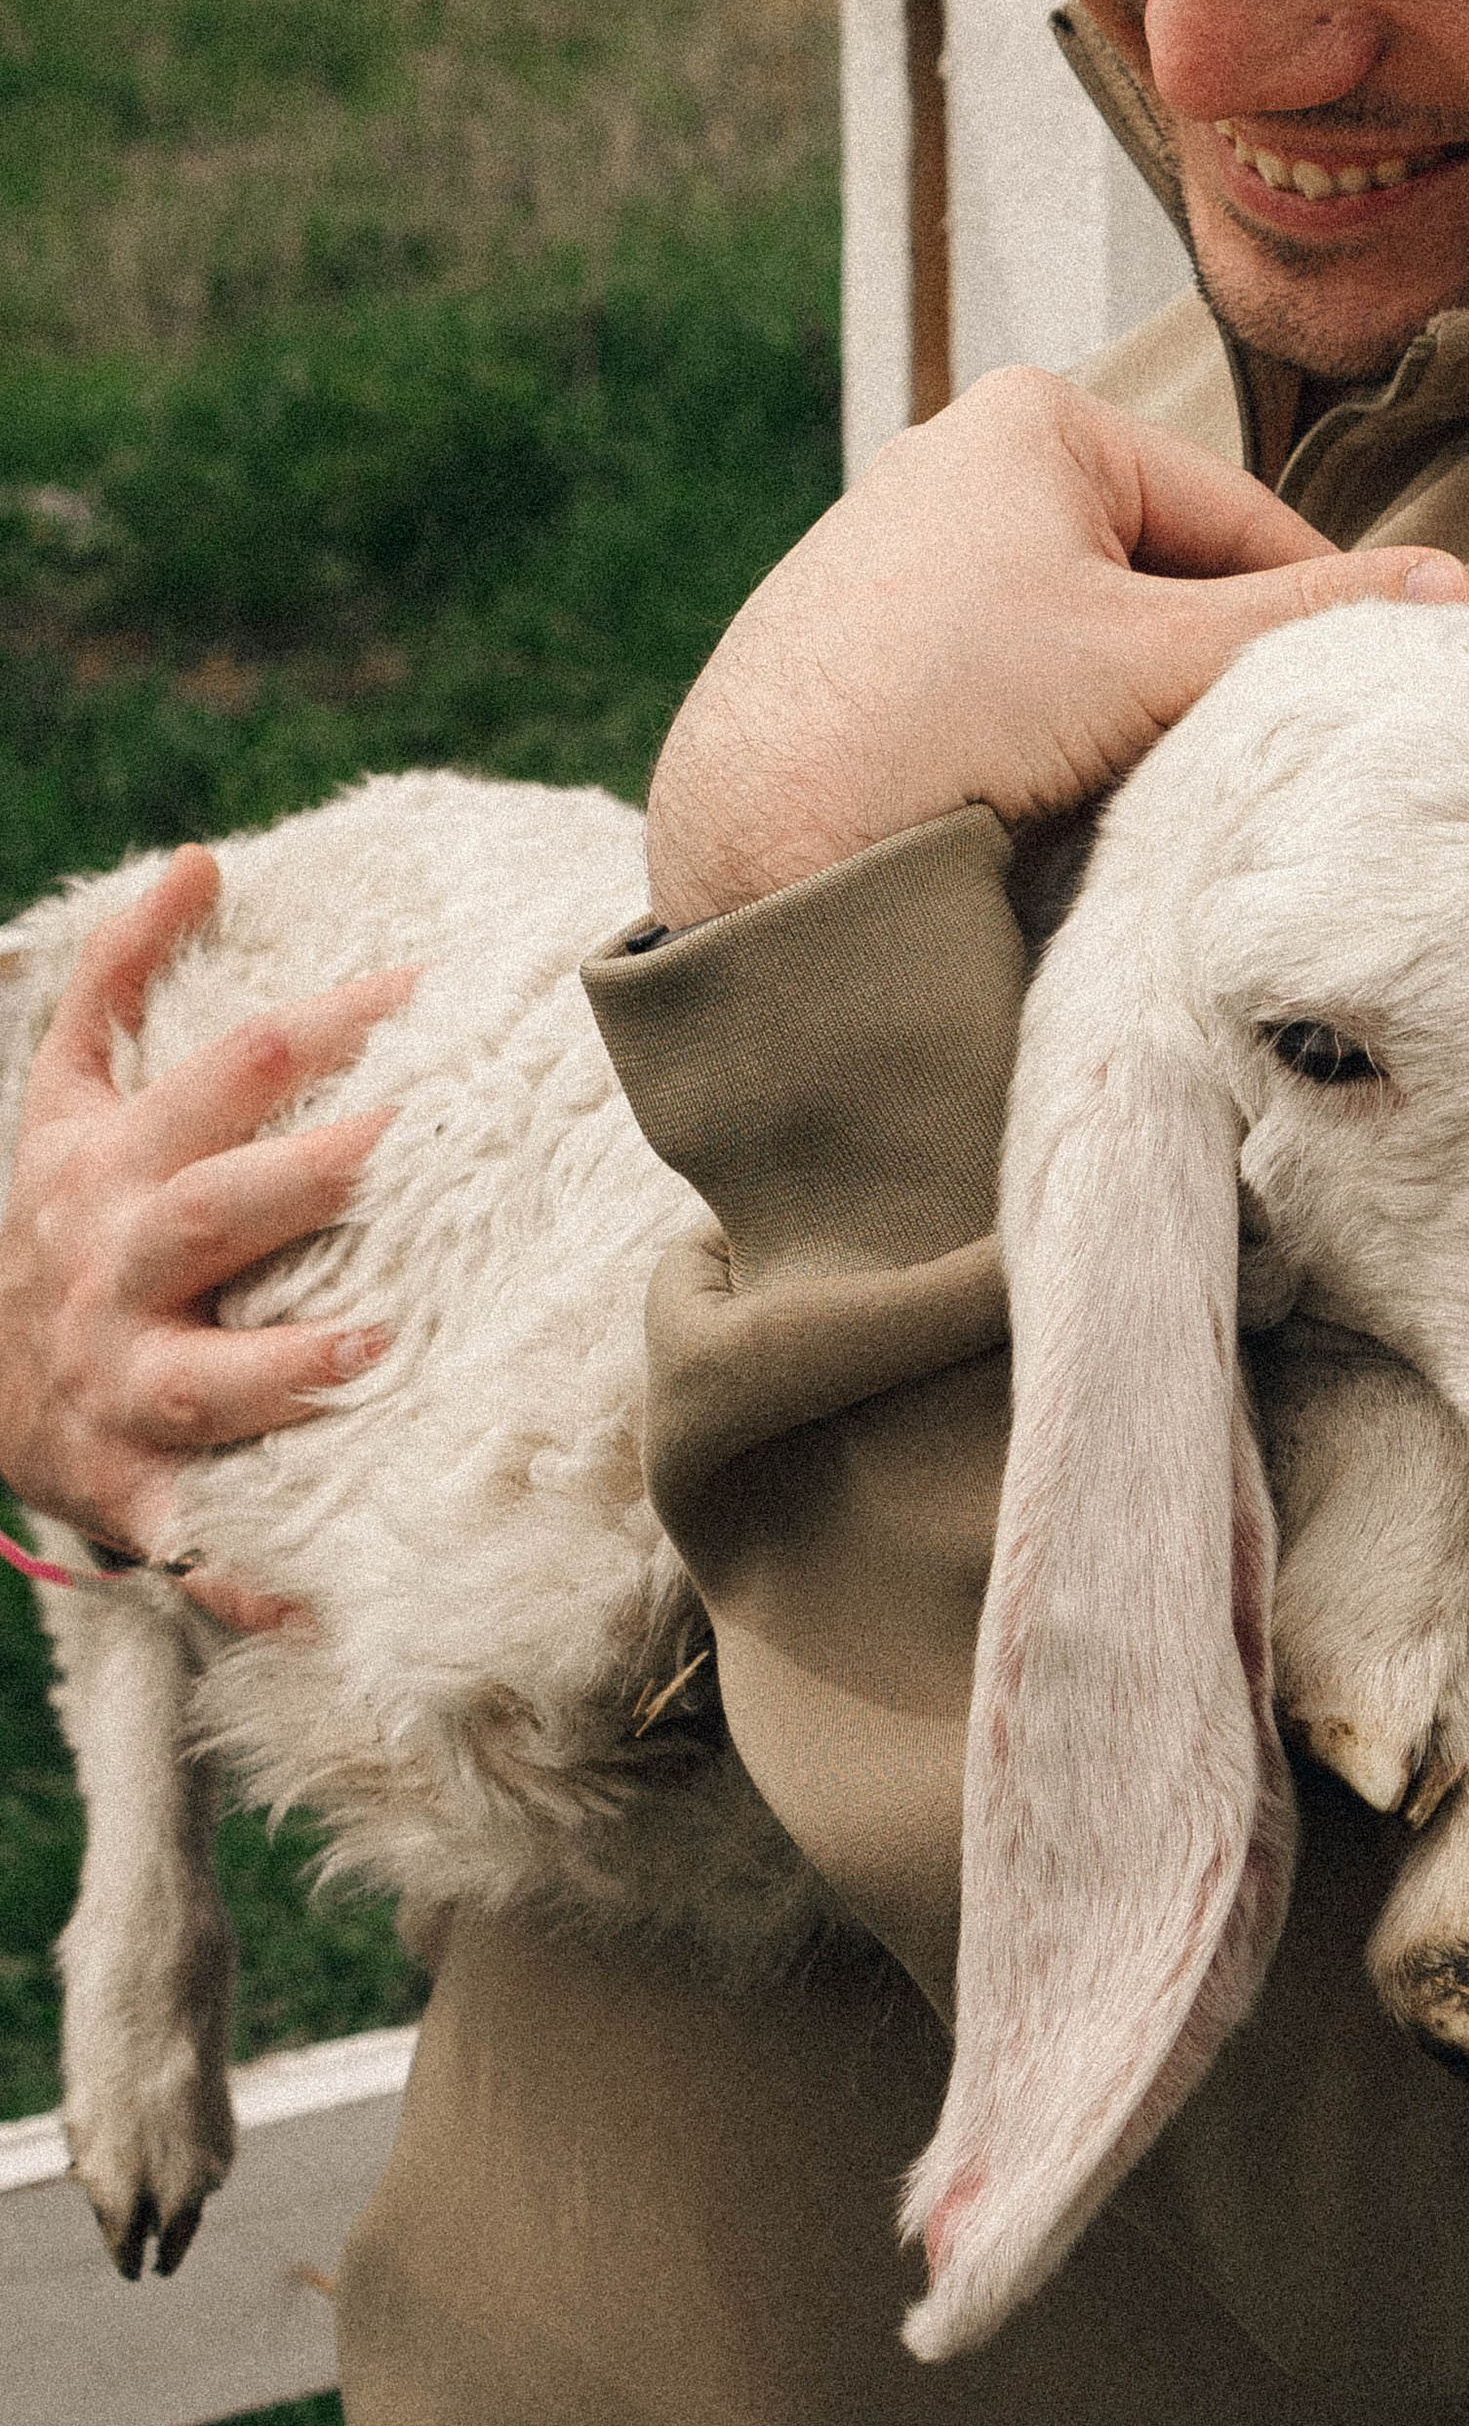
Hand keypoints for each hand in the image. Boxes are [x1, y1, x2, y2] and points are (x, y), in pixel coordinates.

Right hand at [0, 848, 415, 1631]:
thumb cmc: (53, 1211)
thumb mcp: (60, 1090)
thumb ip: (119, 967)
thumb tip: (203, 856)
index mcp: (115, 1163)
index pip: (229, 1073)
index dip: (324, 1024)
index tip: (426, 988)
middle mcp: (122, 1270)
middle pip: (221, 1210)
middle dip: (315, 1177)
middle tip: (418, 1138)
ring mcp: (124, 1385)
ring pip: (208, 1380)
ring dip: (292, 1367)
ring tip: (381, 1346)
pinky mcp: (135, 1489)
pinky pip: (198, 1541)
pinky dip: (252, 1577)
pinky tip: (326, 1600)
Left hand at [647, 366, 1468, 929]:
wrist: (755, 841)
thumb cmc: (945, 719)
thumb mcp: (1156, 662)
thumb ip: (1306, 624)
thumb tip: (1455, 587)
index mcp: (1034, 419)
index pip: (1238, 515)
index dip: (1316, 615)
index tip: (1372, 697)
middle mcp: (955, 457)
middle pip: (1161, 574)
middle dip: (1208, 667)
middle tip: (1259, 760)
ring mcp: (899, 549)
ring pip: (1087, 633)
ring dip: (1133, 708)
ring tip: (1153, 793)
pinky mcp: (859, 638)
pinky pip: (1009, 674)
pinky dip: (1051, 731)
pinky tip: (1056, 803)